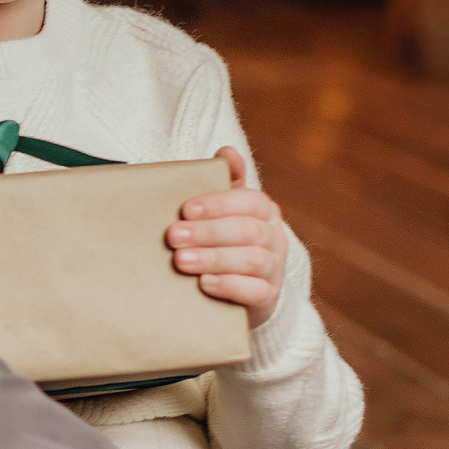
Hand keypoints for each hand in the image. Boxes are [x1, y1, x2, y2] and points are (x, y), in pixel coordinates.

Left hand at [170, 146, 287, 326]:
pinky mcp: (268, 296)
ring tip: (181, 261)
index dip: (218, 203)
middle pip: (248, 231)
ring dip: (213, 259)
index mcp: (264, 211)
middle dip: (208, 232)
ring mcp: (274, 268)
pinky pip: (255, 291)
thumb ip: (224, 182)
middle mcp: (274, 237)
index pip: (249, 201)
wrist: (243, 289)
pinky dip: (229, 286)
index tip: (186, 209)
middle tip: (173, 236)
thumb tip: (226, 151)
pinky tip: (204, 284)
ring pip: (252, 260)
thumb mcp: (225, 210)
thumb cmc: (226, 240)